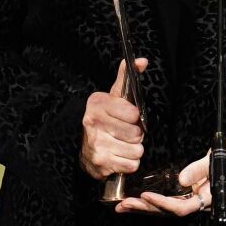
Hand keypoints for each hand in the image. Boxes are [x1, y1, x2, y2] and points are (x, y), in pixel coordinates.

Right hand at [79, 59, 146, 180]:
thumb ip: (127, 77)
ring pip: (136, 150)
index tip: (129, 117)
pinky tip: (119, 157)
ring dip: (134, 150)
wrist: (83, 145)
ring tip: (123, 145)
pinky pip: (131, 165)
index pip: (132, 113)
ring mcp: (95, 144)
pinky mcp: (100, 163)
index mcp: (97, 104)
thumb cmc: (105, 119)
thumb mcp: (113, 96)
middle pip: (136, 133)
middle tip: (126, 133)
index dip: (135, 117)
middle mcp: (93, 123)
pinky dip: (129, 163)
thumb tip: (142, 61)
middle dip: (136, 135)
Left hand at [118, 136, 225, 216]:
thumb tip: (182, 178)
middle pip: (170, 211)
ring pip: (167, 208)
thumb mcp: (222, 156)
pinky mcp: (190, 192)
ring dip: (145, 207)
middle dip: (146, 208)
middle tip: (124, 204)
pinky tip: (136, 200)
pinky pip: (169, 201)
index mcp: (210, 196)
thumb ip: (201, 168)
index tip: (146, 195)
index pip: (183, 207)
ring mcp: (194, 198)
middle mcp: (200, 201)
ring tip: (123, 206)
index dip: (163, 203)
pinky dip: (152, 201)